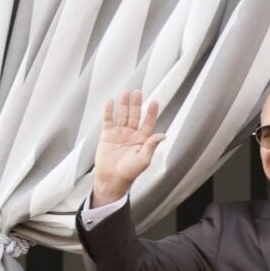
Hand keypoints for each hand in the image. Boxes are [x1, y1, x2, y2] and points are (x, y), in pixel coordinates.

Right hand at [92, 89, 166, 205]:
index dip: (151, 112)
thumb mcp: (143, 160)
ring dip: (124, 103)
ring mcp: (119, 133)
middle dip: (137, 104)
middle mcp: (131, 135)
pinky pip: (108, 120)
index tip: (154, 101)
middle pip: (135, 115)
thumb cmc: (130, 173)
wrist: (112, 179)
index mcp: (142, 140)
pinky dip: (108, 110)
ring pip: (122, 115)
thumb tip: (163, 134)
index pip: (148, 123)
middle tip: (138, 91)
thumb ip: (151, 146)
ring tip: (126, 91)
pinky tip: (110, 100)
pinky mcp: (107, 135)